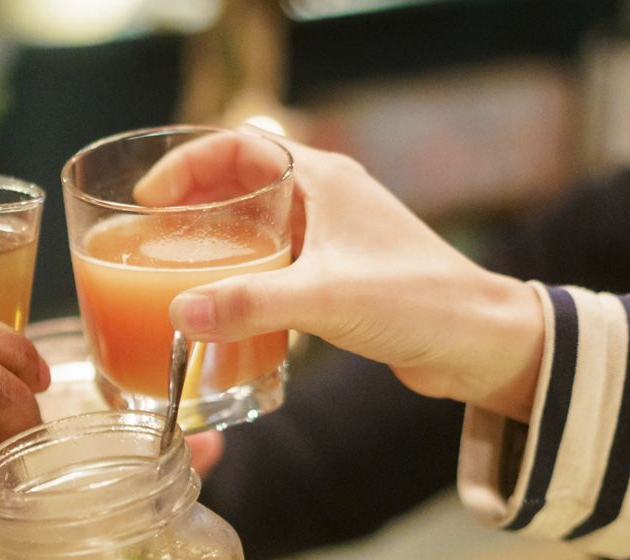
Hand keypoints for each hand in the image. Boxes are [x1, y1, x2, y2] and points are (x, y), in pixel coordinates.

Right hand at [143, 132, 547, 419]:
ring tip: (177, 275)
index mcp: (322, 179)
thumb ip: (249, 304)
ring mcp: (332, 238)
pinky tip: (224, 312)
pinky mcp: (338, 277)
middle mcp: (325, 199)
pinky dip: (243, 278)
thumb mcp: (324, 300)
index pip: (239, 145)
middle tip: (150, 242)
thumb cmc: (417, 302)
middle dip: (191, 208)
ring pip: (256, 226)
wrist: (479, 343)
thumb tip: (180, 313)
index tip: (150, 200)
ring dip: (216, 246)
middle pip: (240, 184)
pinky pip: (274, 265)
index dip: (187, 165)